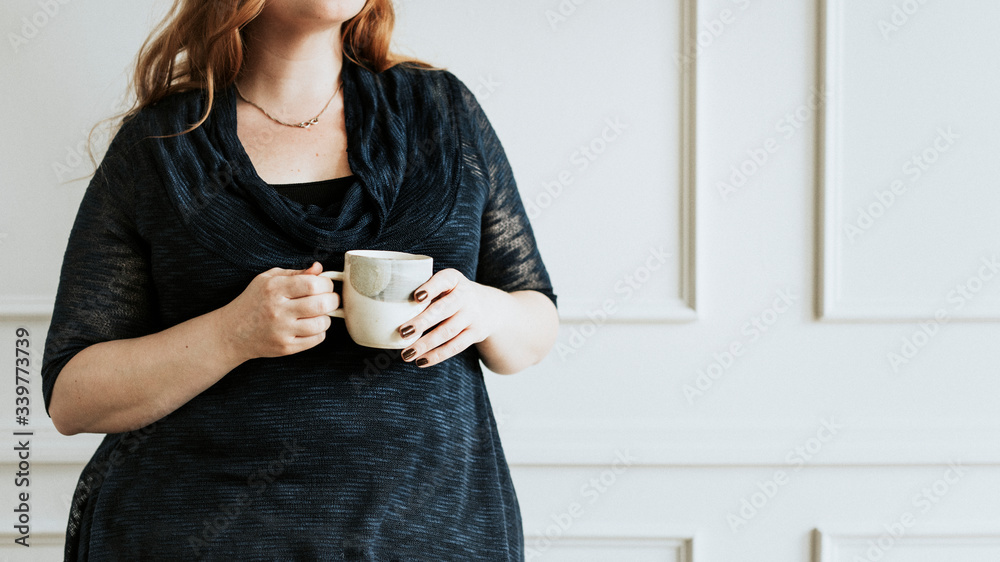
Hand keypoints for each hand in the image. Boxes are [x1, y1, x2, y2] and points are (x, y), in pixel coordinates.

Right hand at [220, 262, 338, 361]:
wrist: (232, 332)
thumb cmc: (254, 301)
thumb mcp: (268, 279)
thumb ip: (296, 273)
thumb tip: (319, 268)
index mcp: (274, 289)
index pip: (312, 284)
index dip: (326, 283)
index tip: (325, 285)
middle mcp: (278, 310)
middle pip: (321, 304)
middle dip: (333, 299)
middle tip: (330, 299)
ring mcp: (282, 331)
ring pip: (322, 324)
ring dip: (326, 317)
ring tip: (318, 313)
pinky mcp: (286, 348)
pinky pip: (317, 339)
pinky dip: (319, 331)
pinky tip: (310, 326)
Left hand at [397, 268, 499, 367]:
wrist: (489, 307)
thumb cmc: (452, 295)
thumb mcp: (445, 285)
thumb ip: (424, 290)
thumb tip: (384, 306)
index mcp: (454, 279)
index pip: (443, 281)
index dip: (430, 288)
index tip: (415, 297)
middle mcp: (465, 296)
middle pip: (444, 309)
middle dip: (423, 322)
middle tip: (403, 332)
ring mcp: (472, 316)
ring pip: (448, 331)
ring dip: (426, 344)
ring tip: (406, 354)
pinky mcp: (476, 334)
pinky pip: (455, 346)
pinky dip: (437, 355)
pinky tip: (421, 361)